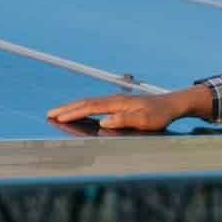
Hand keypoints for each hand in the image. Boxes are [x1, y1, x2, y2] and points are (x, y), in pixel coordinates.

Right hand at [47, 85, 212, 130]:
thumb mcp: (145, 120)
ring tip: (58, 113)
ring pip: (89, 103)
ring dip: (73, 108)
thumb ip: (124, 120)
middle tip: (49, 114)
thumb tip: (103, 122)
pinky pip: (96, 105)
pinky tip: (80, 113)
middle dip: (66, 108)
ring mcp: (116, 100)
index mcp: (118, 103)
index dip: (73, 113)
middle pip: (85, 102)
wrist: (172, 104)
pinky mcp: (119, 104)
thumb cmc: (160, 114)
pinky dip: (83, 108)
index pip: (90, 107)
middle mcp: (114, 99)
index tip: (57, 117)